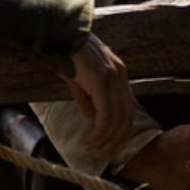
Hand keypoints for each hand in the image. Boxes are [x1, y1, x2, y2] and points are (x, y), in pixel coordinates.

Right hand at [63, 32, 133, 158]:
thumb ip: (90, 102)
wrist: (60, 35)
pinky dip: (100, 132)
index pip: (129, 109)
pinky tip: (90, 140)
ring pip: (117, 119)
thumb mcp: (81, 83)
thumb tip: (95, 122)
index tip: (109, 145)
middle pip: (128, 117)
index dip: (121, 130)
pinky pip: (106, 114)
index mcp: (120, 75)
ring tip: (94, 150)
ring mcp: (113, 77)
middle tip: (103, 154)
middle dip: (116, 140)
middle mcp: (121, 76)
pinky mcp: (101, 80)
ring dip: (107, 139)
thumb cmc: (68, 57)